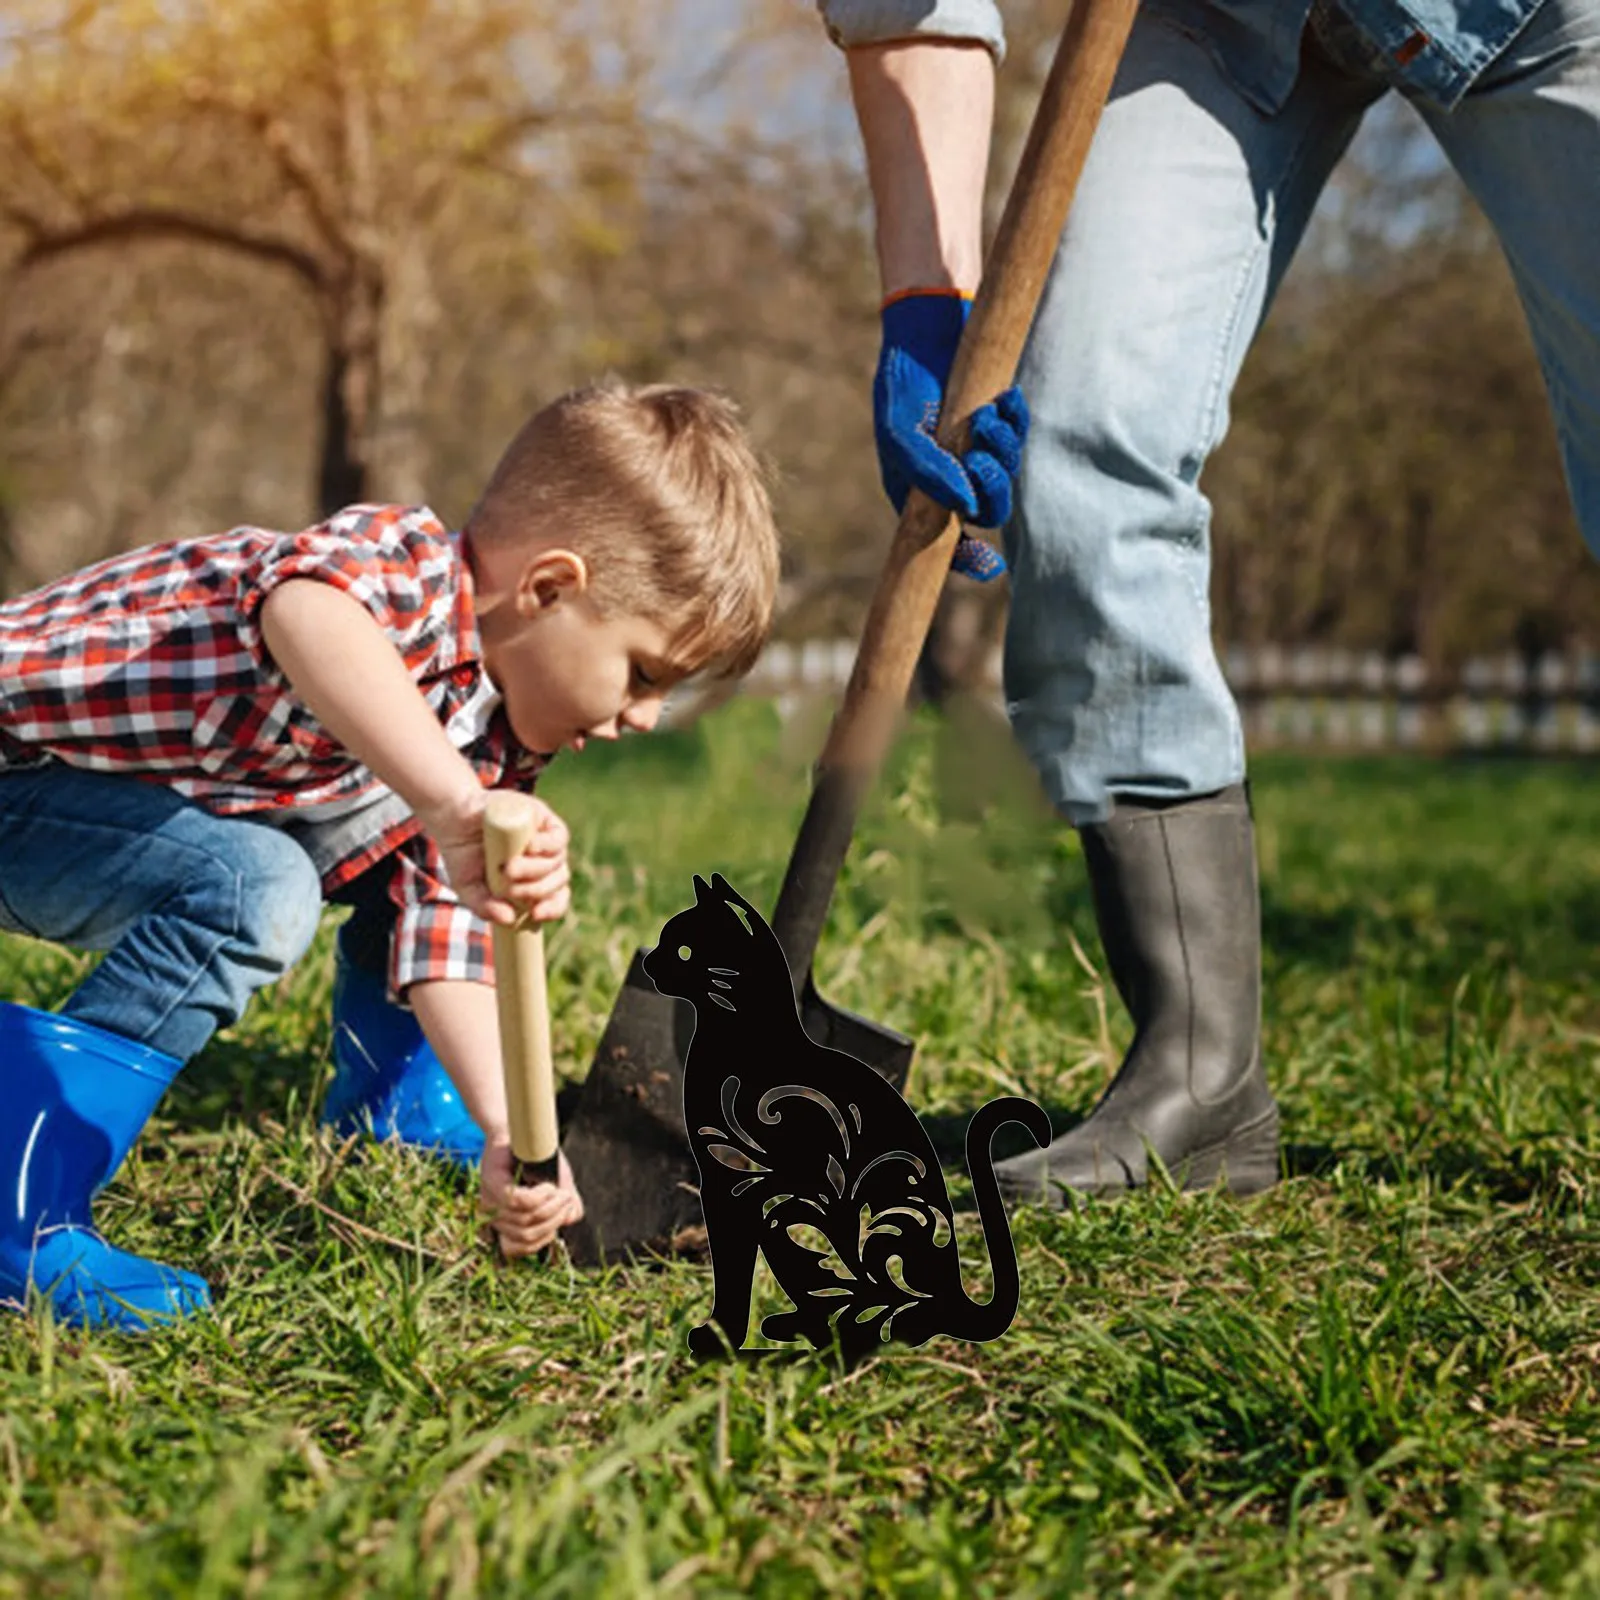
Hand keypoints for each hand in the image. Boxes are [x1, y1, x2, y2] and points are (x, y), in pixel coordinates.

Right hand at [424, 789, 571, 926]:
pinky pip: (559, 835)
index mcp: (533, 881)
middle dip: (536, 890)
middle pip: (558, 881)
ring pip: (557, 860)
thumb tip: (509, 919)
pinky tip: (532, 848)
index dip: (552, 909)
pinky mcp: (544, 818)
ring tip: (509, 869)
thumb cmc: (463, 856)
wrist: (452, 819)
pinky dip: (549, 844)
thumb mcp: (469, 888)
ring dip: (535, 869)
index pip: (556, 899)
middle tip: (509, 889)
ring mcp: (545, 839)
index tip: (535, 914)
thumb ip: (485, 907)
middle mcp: (543, 861)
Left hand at [481, 1141, 584, 1258]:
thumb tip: (569, 1220)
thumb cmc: (539, 1159)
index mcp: (505, 1223)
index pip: (520, 1249)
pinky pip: (519, 1201)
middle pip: (526, 1233)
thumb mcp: (558, 1186)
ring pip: (525, 1218)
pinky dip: (540, 1195)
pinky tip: (548, 1185)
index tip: (562, 1217)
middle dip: (554, 1218)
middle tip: (566, 1197)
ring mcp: (489, 1199)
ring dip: (551, 1205)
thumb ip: (564, 1207)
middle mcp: (492, 1215)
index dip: (545, 1237)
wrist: (523, 1130)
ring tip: (559, 1188)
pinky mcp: (491, 1182)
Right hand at [873, 289, 1029, 581]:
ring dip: (1002, 447)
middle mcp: (952, 478)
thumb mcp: (900, 431)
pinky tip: (1006, 400)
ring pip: (1007, 473)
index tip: (989, 565)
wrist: (925, 327)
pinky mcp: (999, 424)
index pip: (946, 541)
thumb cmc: (902, 384)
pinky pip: (1020, 436)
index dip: (968, 559)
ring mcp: (977, 451)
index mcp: (921, 493)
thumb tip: (967, 508)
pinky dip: (1017, 421)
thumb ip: (927, 472)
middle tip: (980, 458)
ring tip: (985, 416)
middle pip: (989, 510)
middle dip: (992, 488)